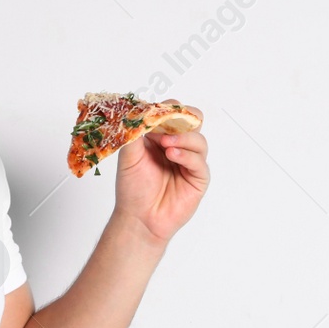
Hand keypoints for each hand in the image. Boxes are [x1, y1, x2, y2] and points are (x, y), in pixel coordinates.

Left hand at [113, 101, 208, 245]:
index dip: (166, 109)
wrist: (139, 218)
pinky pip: (200, 161)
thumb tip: (139, 112)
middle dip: (182, 117)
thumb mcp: (128, 156)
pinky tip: (173, 156)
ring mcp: (189, 161)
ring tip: (166, 145)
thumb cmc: (133, 189)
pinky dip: (187, 155)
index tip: (154, 111)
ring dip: (183, 137)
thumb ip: (134, 133)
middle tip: (167, 121)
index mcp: (160, 136)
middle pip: (193, 120)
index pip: (172, 112)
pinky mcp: (198, 177)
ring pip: (198, 138)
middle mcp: (178, 145)